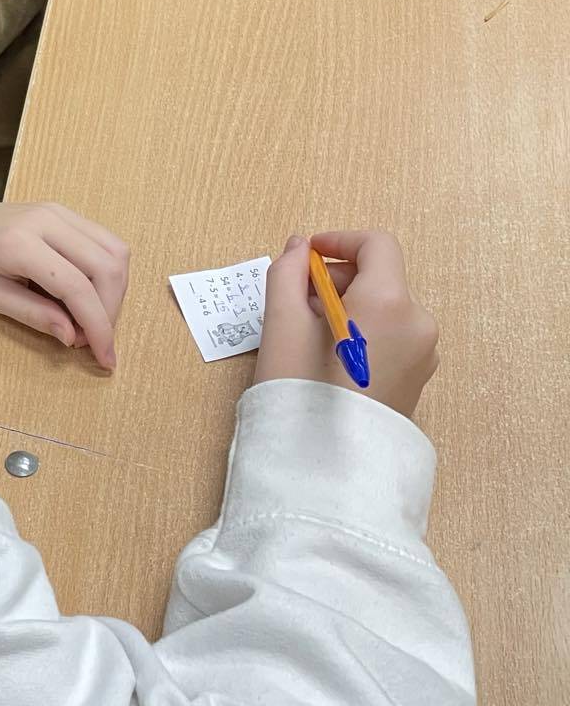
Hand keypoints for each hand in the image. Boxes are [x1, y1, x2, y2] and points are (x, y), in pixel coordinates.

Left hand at [0, 200, 129, 368]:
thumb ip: (31, 314)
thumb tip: (72, 335)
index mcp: (17, 242)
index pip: (76, 286)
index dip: (97, 326)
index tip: (105, 358)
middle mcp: (44, 219)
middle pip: (105, 266)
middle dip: (110, 310)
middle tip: (92, 341)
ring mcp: (57, 210)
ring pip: (115, 250)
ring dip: (114, 291)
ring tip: (90, 320)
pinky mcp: (63, 212)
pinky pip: (104, 240)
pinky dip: (106, 272)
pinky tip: (87, 295)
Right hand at [255, 232, 438, 417]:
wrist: (328, 464)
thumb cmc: (301, 389)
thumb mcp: (281, 324)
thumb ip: (287, 273)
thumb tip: (299, 247)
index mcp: (389, 302)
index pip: (377, 245)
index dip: (339, 241)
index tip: (307, 255)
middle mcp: (418, 322)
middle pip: (380, 277)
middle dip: (337, 279)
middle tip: (296, 301)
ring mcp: (424, 352)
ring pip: (385, 307)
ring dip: (348, 305)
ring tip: (309, 334)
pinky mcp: (419, 376)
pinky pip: (392, 334)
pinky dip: (363, 330)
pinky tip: (330, 355)